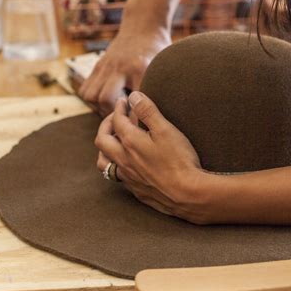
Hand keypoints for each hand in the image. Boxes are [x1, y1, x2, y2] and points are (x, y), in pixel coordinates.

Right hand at [80, 24, 170, 116]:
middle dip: (112, 114)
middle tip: (123, 121)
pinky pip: (85, 89)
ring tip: (113, 111)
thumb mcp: (164, 67)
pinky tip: (105, 101)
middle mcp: (120, 67)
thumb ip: (163, 88)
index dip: (136, 122)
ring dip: (99, 107)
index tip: (142, 133)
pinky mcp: (98, 65)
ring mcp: (107, 65)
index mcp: (140, 68)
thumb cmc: (158, 49)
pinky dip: (92, 99)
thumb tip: (169, 116)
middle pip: (106, 99)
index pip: (135, 102)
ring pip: (91, 95)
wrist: (143, 25)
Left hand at [95, 92, 206, 222]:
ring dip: (106, 148)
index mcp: (130, 143)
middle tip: (116, 117)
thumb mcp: (165, 130)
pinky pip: (117, 176)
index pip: (116, 121)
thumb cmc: (179, 160)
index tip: (125, 101)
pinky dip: (117, 164)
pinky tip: (129, 162)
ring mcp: (128, 177)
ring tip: (116, 140)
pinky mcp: (135, 190)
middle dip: (106, 125)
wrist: (188, 195)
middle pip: (102, 140)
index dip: (119, 108)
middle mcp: (123, 161)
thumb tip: (133, 96)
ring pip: (104, 162)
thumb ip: (148, 111)